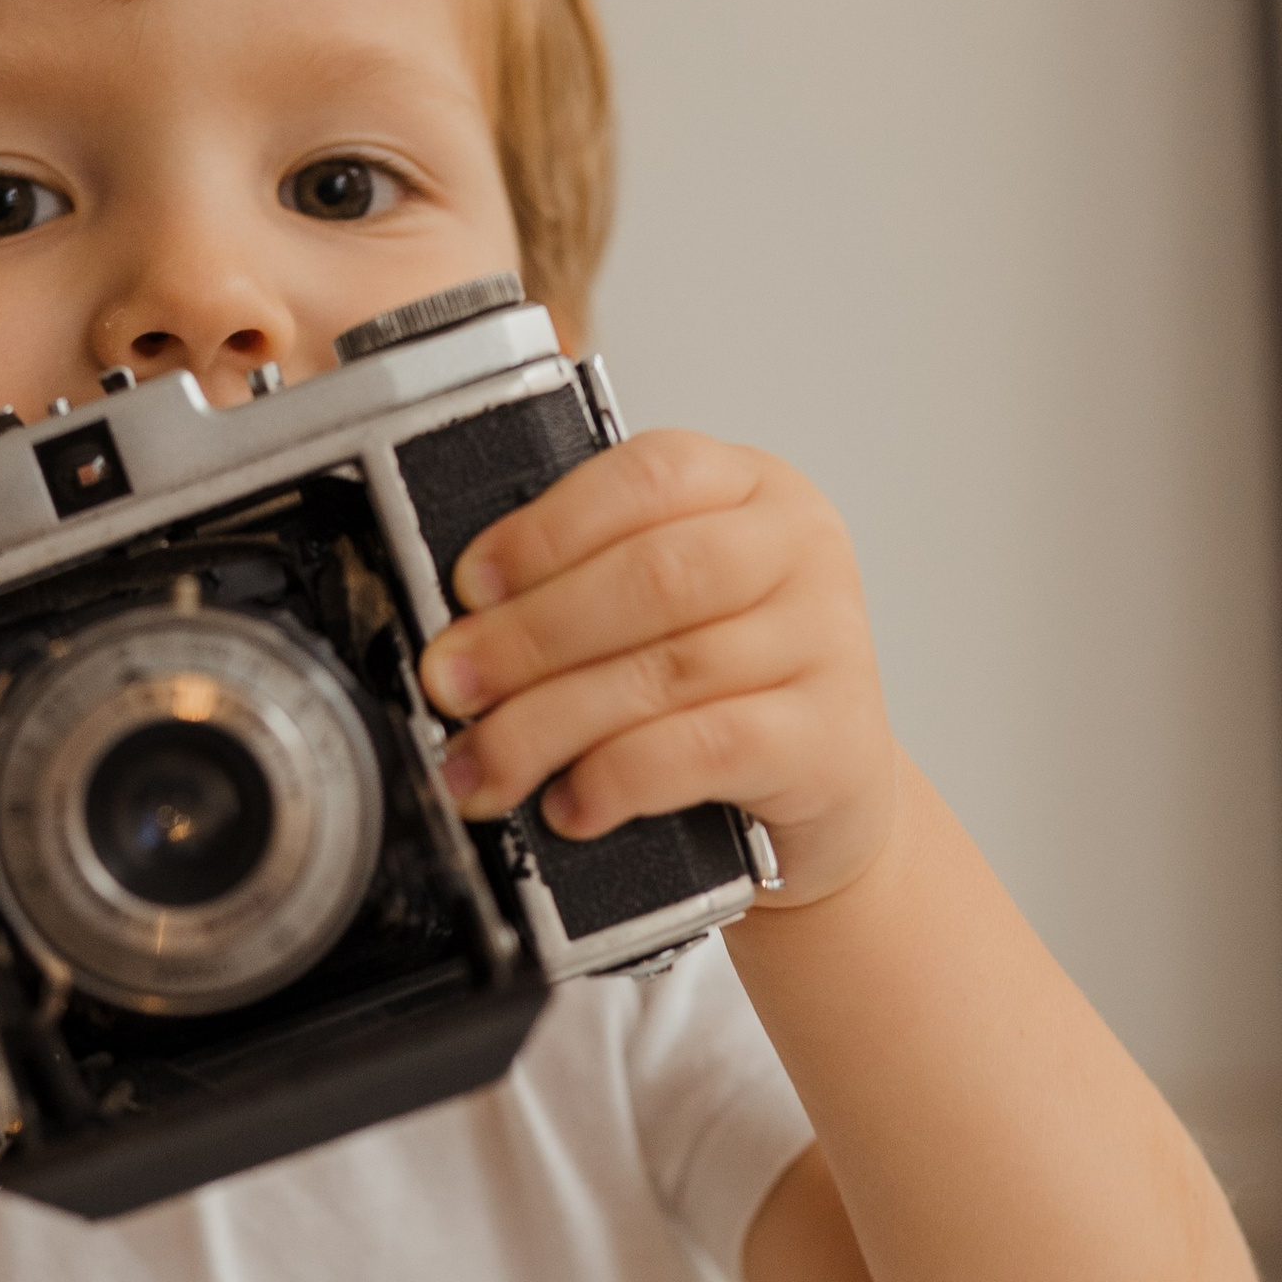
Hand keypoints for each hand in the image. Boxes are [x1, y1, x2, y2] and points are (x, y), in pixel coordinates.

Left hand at [416, 428, 896, 908]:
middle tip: (453, 686)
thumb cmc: (730, 688)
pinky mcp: (828, 738)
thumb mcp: (671, 612)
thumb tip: (464, 637)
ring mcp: (826, 642)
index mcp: (751, 489)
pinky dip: (620, 777)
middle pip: (652, 576)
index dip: (544, 532)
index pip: (646, 478)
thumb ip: (587, 592)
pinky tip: (573, 802)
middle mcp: (800, 551)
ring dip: (550, 722)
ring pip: (666, 670)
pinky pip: (705, 748)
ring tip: (487, 763)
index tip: (467, 588)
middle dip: (529, 636)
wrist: (827, 794)